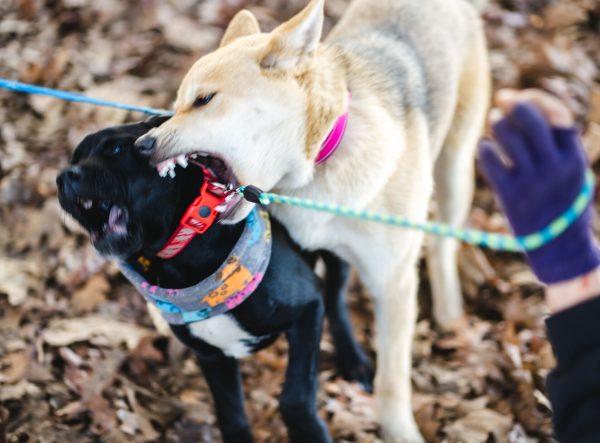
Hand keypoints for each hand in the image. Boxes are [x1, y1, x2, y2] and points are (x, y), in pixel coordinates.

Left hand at [478, 89, 599, 283]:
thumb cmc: (564, 205)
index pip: (557, 115)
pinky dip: (485, 149)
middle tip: (502, 98)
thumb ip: (559, 146)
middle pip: (531, 121)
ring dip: (498, 123)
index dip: (537, 99)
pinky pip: (491, 162)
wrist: (561, 250)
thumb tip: (531, 109)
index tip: (522, 95)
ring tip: (494, 119)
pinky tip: (484, 146)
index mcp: (574, 159)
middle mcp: (554, 168)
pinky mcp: (510, 196)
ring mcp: (531, 182)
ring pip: (509, 138)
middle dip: (515, 104)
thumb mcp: (573, 173)